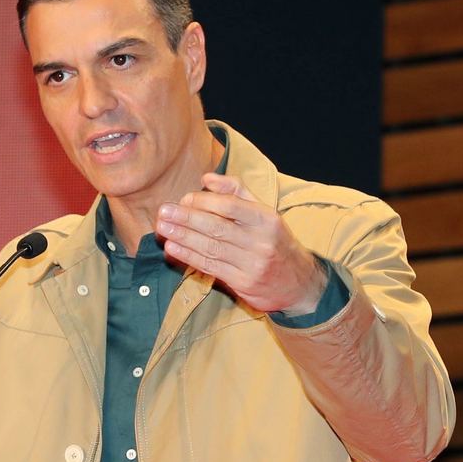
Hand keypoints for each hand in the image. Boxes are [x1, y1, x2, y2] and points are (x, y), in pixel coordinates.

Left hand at [155, 174, 327, 315]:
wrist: (299, 283)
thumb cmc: (275, 241)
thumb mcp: (264, 213)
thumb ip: (237, 192)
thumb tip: (207, 178)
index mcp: (266, 219)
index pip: (232, 206)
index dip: (205, 202)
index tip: (184, 198)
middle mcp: (260, 241)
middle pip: (217, 227)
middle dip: (187, 219)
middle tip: (164, 212)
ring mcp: (251, 264)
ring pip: (211, 248)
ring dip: (183, 237)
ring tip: (163, 228)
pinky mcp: (242, 283)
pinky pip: (210, 267)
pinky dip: (189, 256)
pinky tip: (172, 248)